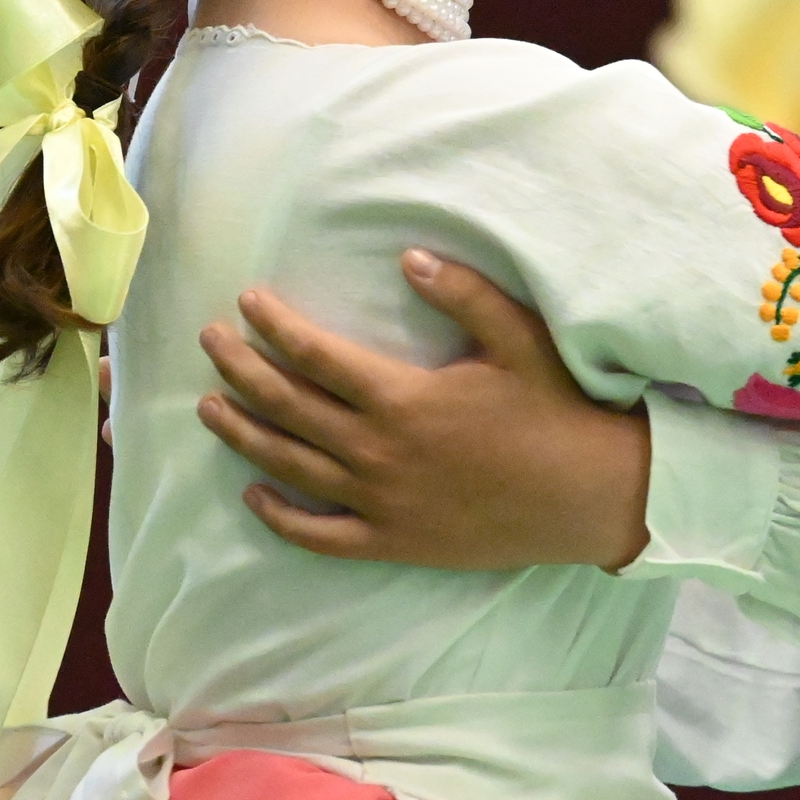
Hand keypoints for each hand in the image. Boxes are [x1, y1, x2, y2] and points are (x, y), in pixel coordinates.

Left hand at [194, 249, 651, 570]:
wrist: (591, 497)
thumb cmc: (558, 411)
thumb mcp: (518, 339)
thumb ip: (463, 293)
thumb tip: (408, 257)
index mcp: (403, 398)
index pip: (315, 356)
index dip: (275, 325)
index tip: (247, 301)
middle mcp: (379, 452)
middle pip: (287, 407)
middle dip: (241, 369)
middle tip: (209, 341)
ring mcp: (382, 503)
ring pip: (290, 467)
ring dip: (243, 434)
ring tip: (209, 407)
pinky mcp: (394, 542)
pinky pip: (319, 535)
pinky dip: (280, 517)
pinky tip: (254, 495)